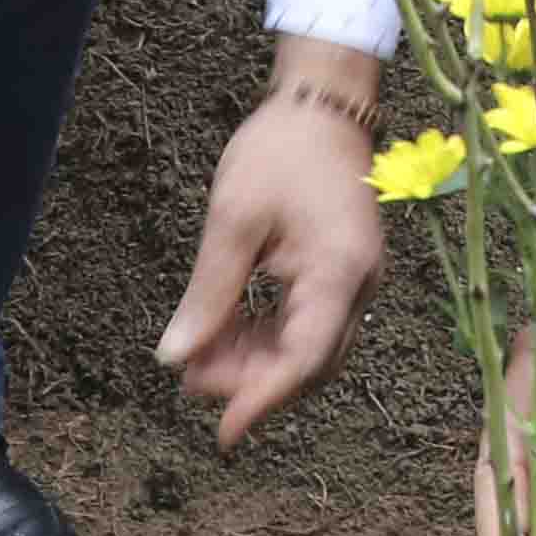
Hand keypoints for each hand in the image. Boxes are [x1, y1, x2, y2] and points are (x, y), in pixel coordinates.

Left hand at [154, 43, 390, 447]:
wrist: (322, 104)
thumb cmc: (279, 150)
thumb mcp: (233, 220)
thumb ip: (209, 294)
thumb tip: (176, 357)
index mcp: (339, 271)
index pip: (305, 357)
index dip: (263, 400)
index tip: (223, 431)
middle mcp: (359, 285)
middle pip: (310, 363)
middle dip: (252, 383)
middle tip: (191, 383)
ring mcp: (355, 281)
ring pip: (309, 348)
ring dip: (257, 363)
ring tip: (199, 363)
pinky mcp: (342, 273)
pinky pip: (309, 324)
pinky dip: (269, 338)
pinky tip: (227, 335)